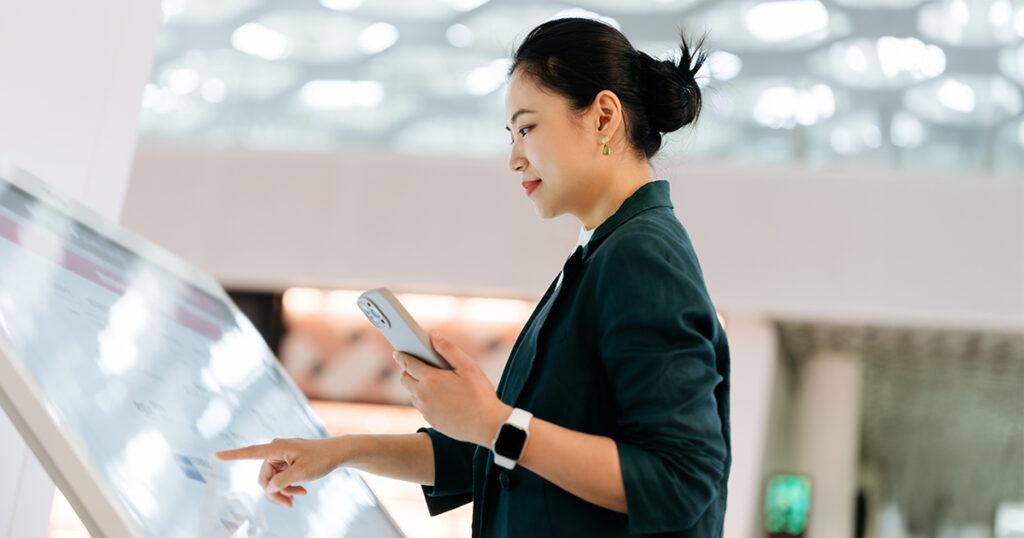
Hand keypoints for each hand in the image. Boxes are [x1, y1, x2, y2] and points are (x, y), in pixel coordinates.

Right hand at [214, 437, 343, 506]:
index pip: (250, 452)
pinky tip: (302, 492)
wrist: (337, 453)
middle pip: (264, 477)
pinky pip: (280, 478)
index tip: (215, 454)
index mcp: (277, 448)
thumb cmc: (321, 459)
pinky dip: (289, 486)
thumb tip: (268, 489)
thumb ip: (282, 481)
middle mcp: (275, 450)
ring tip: (300, 496)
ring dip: (284, 491)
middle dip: (275, 492)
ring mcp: (281, 456)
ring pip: (272, 480)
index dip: (232, 455)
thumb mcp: (302, 473)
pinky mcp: (286, 461)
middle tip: (291, 504)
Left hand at [395, 331, 511, 446]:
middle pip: (405, 379)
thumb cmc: (480, 394)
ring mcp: (426, 410)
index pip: (407, 363)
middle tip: (420, 365)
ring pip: (413, 394)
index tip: (398, 351)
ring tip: (435, 381)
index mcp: (431, 379)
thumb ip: (448, 349)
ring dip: (418, 386)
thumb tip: (433, 335)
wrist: (487, 425)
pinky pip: (422, 406)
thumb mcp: (468, 366)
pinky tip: (442, 397)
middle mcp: (423, 395)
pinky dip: (426, 399)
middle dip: (408, 370)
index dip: (402, 356)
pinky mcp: (431, 421)